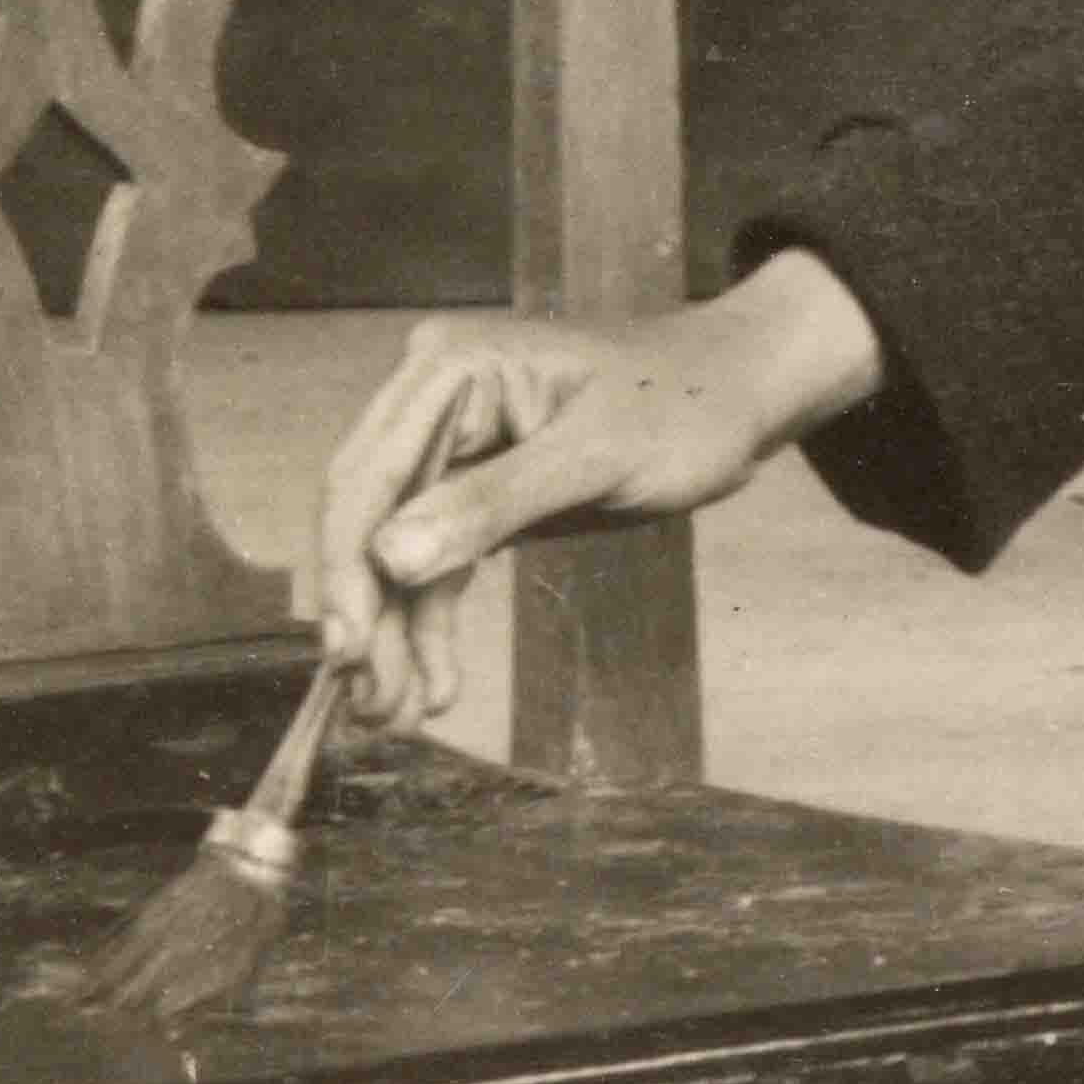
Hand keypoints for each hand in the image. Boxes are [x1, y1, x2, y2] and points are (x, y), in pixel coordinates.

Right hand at [310, 253, 882, 727]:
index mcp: (448, 369)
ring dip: (396, 633)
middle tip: (369, 700)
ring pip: (397, 552)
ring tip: (396, 713)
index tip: (345, 648)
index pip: (367, 476)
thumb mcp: (595, 457)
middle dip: (368, 613)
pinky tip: (435, 683)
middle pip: (369, 518)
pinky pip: (438, 561)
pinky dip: (433, 621)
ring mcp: (452, 446)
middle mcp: (433, 402)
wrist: (739, 399)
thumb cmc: (684, 407)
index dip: (346, 566)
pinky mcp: (476, 490)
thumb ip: (493, 504)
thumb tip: (390, 559)